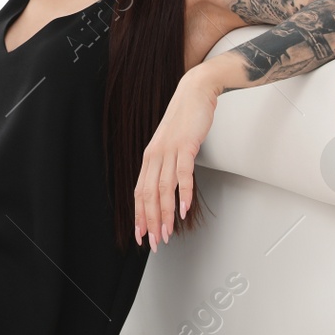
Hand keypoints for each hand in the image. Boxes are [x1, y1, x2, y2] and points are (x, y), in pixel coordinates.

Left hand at [132, 70, 219, 252]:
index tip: (141, 235)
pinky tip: (184, 209)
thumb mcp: (171, 146)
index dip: (139, 216)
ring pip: (163, 188)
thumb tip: (168, 189)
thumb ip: (167, 165)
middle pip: (148, 195)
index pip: (139, 192)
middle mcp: (155, 155)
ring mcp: (169, 150)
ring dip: (164, 214)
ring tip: (167, 233)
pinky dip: (183, 193)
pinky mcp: (186, 145)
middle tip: (154, 242)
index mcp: (149, 157)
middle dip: (150, 222)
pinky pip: (183, 174)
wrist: (195, 92)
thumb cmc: (184, 120)